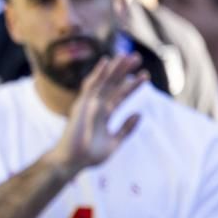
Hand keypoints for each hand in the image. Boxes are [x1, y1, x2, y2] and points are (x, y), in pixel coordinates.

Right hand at [48, 54, 147, 175]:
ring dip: (115, 68)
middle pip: (113, 84)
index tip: (145, 75)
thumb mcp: (115, 142)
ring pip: (104, 82)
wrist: (73, 161)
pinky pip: (91, 86)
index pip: (120, 95)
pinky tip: (107, 62)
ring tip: (127, 56)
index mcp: (104, 114)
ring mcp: (89, 104)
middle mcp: (96, 106)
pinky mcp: (82, 104)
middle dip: (125, 71)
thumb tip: (139, 114)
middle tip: (136, 57)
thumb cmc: (90, 155)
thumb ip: (126, 129)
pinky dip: (99, 73)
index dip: (133, 86)